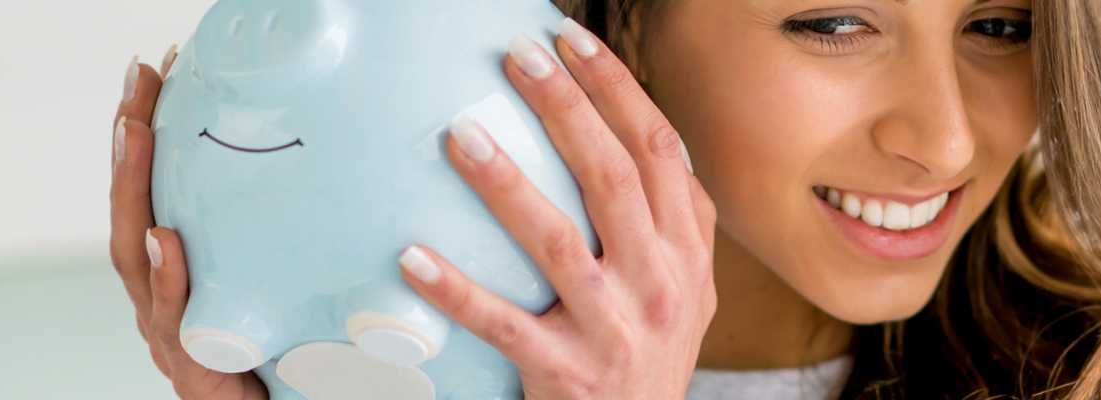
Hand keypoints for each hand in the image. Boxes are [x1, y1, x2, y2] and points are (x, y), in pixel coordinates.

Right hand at [111, 46, 269, 398]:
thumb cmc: (283, 364)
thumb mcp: (278, 289)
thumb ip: (270, 242)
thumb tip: (318, 160)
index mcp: (176, 278)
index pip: (148, 195)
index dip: (141, 137)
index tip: (151, 73)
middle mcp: (162, 302)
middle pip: (129, 214)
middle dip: (127, 148)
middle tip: (136, 87)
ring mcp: (171, 336)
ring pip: (136, 260)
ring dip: (133, 192)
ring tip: (134, 136)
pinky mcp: (193, 373)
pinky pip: (176, 320)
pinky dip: (168, 278)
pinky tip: (165, 238)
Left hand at [397, 21, 719, 398]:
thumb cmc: (651, 358)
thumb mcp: (686, 289)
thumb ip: (670, 220)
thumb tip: (631, 131)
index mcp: (688, 253)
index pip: (658, 149)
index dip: (617, 89)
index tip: (571, 39)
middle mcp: (661, 284)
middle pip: (611, 177)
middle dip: (565, 107)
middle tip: (517, 57)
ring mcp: (616, 330)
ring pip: (557, 242)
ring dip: (506, 184)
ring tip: (461, 135)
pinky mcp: (568, 374)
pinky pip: (503, 325)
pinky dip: (456, 291)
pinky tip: (412, 258)